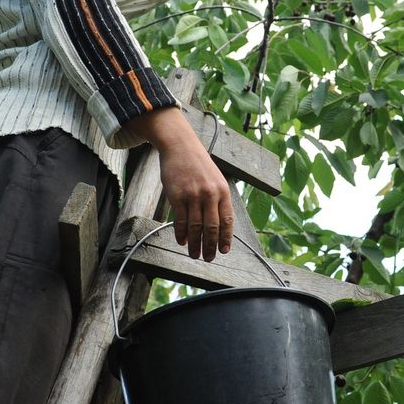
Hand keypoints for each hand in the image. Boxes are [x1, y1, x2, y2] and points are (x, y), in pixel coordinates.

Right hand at [125, 106, 234, 261]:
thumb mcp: (215, 179)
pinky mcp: (176, 195)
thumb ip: (218, 199)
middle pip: (211, 227)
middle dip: (210, 246)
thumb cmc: (198, 164)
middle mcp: (210, 194)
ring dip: (195, 244)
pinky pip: (180, 220)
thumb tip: (220, 224)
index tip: (224, 251)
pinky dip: (181, 233)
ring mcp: (193, 195)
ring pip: (196, 227)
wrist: (180, 146)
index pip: (227, 220)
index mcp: (223, 191)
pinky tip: (182, 241)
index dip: (225, 238)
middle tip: (208, 258)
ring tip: (194, 254)